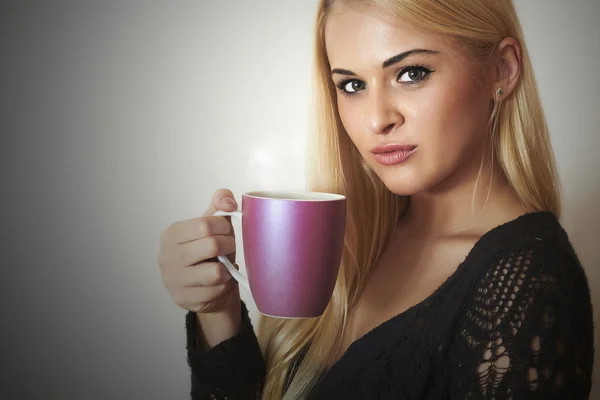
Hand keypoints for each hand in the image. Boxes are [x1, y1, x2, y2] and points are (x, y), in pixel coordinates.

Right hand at [159, 189, 240, 314]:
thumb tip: (228, 200)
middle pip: (212, 246)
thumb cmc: (211, 253)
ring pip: (216, 272)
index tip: (227, 232)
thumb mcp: (214, 226)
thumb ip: (220, 205)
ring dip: (228, 269)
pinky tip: (219, 283)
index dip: (224, 227)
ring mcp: (173, 280)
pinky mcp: (184, 299)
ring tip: (224, 267)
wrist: (207, 287)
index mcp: (172, 234)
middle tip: (228, 249)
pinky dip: (225, 286)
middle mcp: (167, 257)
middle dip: (229, 246)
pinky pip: (217, 291)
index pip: (205, 224)